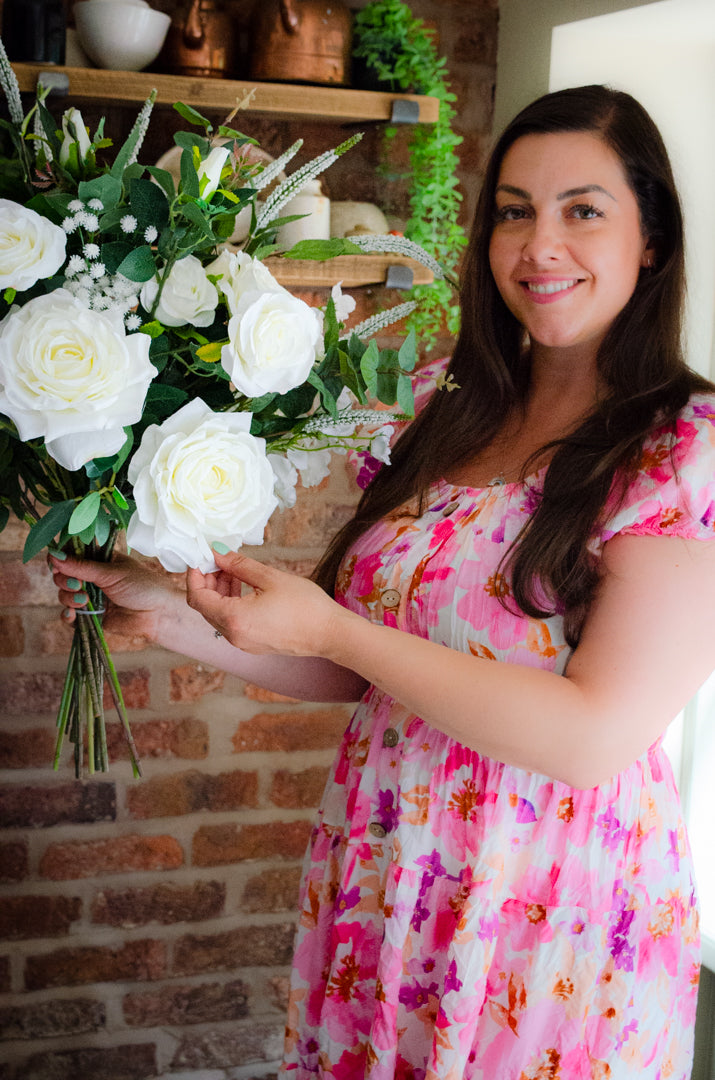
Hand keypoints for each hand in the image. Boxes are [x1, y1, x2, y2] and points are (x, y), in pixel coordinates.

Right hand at [48, 551, 180, 641]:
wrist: (158, 613)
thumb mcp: (112, 573)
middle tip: (78, 585)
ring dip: (67, 598)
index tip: (56, 564)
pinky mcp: (91, 616)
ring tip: (83, 601)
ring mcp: (90, 597)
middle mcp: (91, 577)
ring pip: (64, 595)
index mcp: (98, 560)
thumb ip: (82, 566)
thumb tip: (54, 555)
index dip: (59, 559)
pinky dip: (68, 616)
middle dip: (64, 580)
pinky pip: (71, 616)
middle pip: (62, 576)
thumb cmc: (142, 586)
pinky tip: (73, 615)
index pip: (70, 555)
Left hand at [185, 549, 344, 657]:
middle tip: (219, 559)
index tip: (202, 557)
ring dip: (220, 592)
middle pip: (205, 607)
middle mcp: (233, 635)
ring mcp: (243, 643)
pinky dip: (231, 603)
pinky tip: (245, 587)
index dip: (195, 575)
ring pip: (218, 614)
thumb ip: (239, 565)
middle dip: (208, 581)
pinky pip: (232, 622)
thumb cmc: (305, 606)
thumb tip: (217, 553)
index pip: (197, 597)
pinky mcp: (254, 644)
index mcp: (233, 618)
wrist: (330, 634)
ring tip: (234, 570)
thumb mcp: (270, 578)